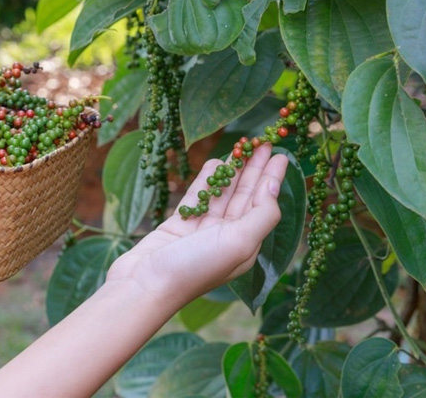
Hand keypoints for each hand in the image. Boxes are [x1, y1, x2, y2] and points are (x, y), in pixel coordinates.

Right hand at [106, 144, 286, 308]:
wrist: (145, 284)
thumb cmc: (196, 268)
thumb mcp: (240, 242)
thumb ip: (262, 213)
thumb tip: (275, 184)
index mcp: (246, 244)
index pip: (264, 205)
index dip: (272, 178)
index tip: (280, 153)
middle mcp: (227, 237)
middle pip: (245, 196)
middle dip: (255, 169)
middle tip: (264, 141)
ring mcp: (202, 231)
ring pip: (222, 193)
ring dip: (233, 170)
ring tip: (241, 146)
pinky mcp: (179, 225)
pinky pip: (197, 197)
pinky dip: (207, 180)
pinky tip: (215, 162)